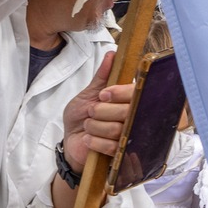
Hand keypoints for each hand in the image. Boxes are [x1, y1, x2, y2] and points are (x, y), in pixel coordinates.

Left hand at [61, 51, 134, 171]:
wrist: (71, 140)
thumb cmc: (81, 116)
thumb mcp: (88, 94)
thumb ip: (101, 77)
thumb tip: (112, 55)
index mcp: (127, 100)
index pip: (135, 92)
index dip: (119, 93)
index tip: (102, 95)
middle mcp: (133, 117)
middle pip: (126, 111)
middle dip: (101, 111)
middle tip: (90, 112)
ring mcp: (128, 136)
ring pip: (117, 129)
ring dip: (94, 127)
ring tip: (88, 126)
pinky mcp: (121, 153)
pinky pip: (112, 146)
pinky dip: (94, 141)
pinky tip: (88, 139)